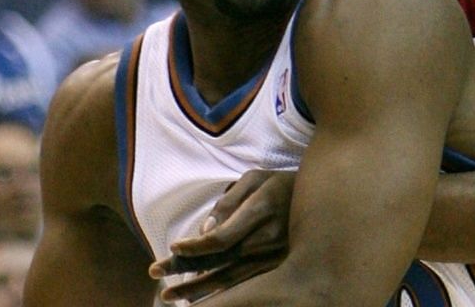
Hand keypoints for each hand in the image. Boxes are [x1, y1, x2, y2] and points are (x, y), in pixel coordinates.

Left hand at [150, 169, 294, 302]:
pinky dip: (220, 294)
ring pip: (229, 278)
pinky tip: (200, 300)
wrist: (319, 200)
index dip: (195, 246)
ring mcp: (273, 258)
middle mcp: (266, 239)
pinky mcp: (276, 269)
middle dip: (184, 270)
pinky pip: (243, 284)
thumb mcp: (256, 179)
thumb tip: (206, 228)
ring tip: (170, 297)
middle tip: (156, 273)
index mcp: (260, 212)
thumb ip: (229, 202)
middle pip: (219, 261)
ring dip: (197, 289)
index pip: (221, 238)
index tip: (174, 247)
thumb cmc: (280, 185)